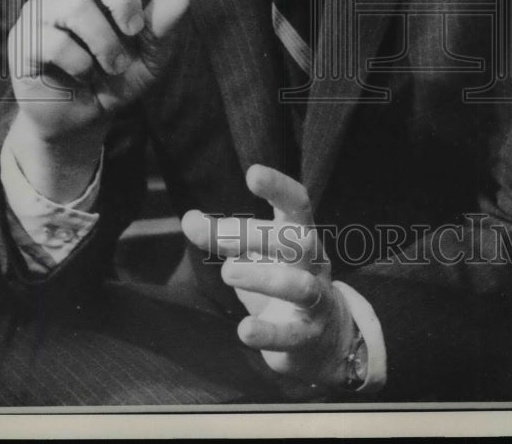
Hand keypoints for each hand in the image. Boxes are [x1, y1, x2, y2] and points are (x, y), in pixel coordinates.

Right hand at [7, 0, 188, 199]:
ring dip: (106, 46)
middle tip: (135, 30)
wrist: (82, 121)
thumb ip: (162, 29)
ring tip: (112, 67)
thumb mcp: (149, 59)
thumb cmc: (115, 79)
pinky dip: (81, 66)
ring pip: (76, 8)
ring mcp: (40, 12)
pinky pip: (56, 43)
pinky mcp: (22, 41)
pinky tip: (82, 77)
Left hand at [182, 165, 355, 389]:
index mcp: (301, 235)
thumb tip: (189, 218)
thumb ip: (223, 237)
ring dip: (263, 278)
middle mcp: (314, 263)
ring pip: (299, 286)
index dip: (278, 187)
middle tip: (222, 240)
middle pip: (299, 241)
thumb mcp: (254, 255)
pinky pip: (291, 335)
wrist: (323, 338)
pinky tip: (244, 330)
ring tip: (227, 273)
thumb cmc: (281, 280)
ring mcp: (316, 300)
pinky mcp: (308, 336)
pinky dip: (268, 333)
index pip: (297, 204)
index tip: (253, 173)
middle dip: (261, 236)